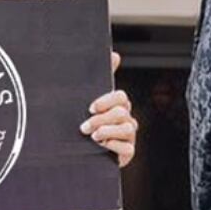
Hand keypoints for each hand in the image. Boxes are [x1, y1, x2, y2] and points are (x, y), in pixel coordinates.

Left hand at [80, 52, 136, 167]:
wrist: (81, 155)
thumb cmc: (87, 126)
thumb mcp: (90, 104)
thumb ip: (102, 80)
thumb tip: (115, 55)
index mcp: (117, 106)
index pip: (120, 97)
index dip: (106, 100)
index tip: (91, 108)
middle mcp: (126, 119)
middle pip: (121, 112)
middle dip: (101, 119)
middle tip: (84, 127)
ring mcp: (129, 136)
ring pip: (127, 128)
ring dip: (107, 131)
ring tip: (93, 137)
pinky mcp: (128, 152)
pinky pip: (128, 148)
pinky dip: (114, 146)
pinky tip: (102, 147)